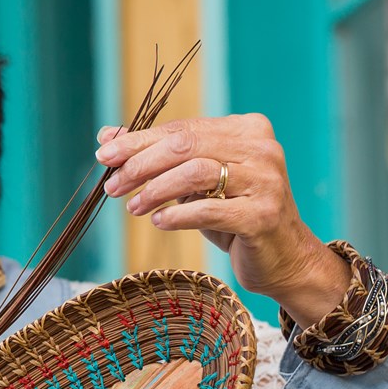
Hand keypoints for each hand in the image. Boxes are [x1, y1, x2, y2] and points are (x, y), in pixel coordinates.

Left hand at [96, 114, 349, 324]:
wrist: (283, 259)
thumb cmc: (233, 217)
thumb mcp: (195, 184)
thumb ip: (159, 157)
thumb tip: (106, 138)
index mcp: (246, 129)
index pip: (182, 129)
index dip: (139, 141)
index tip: (104, 155)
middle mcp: (261, 149)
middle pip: (186, 146)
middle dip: (141, 164)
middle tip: (113, 185)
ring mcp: (266, 181)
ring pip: (196, 173)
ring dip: (156, 190)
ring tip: (133, 207)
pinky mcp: (263, 215)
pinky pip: (210, 210)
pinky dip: (178, 215)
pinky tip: (159, 221)